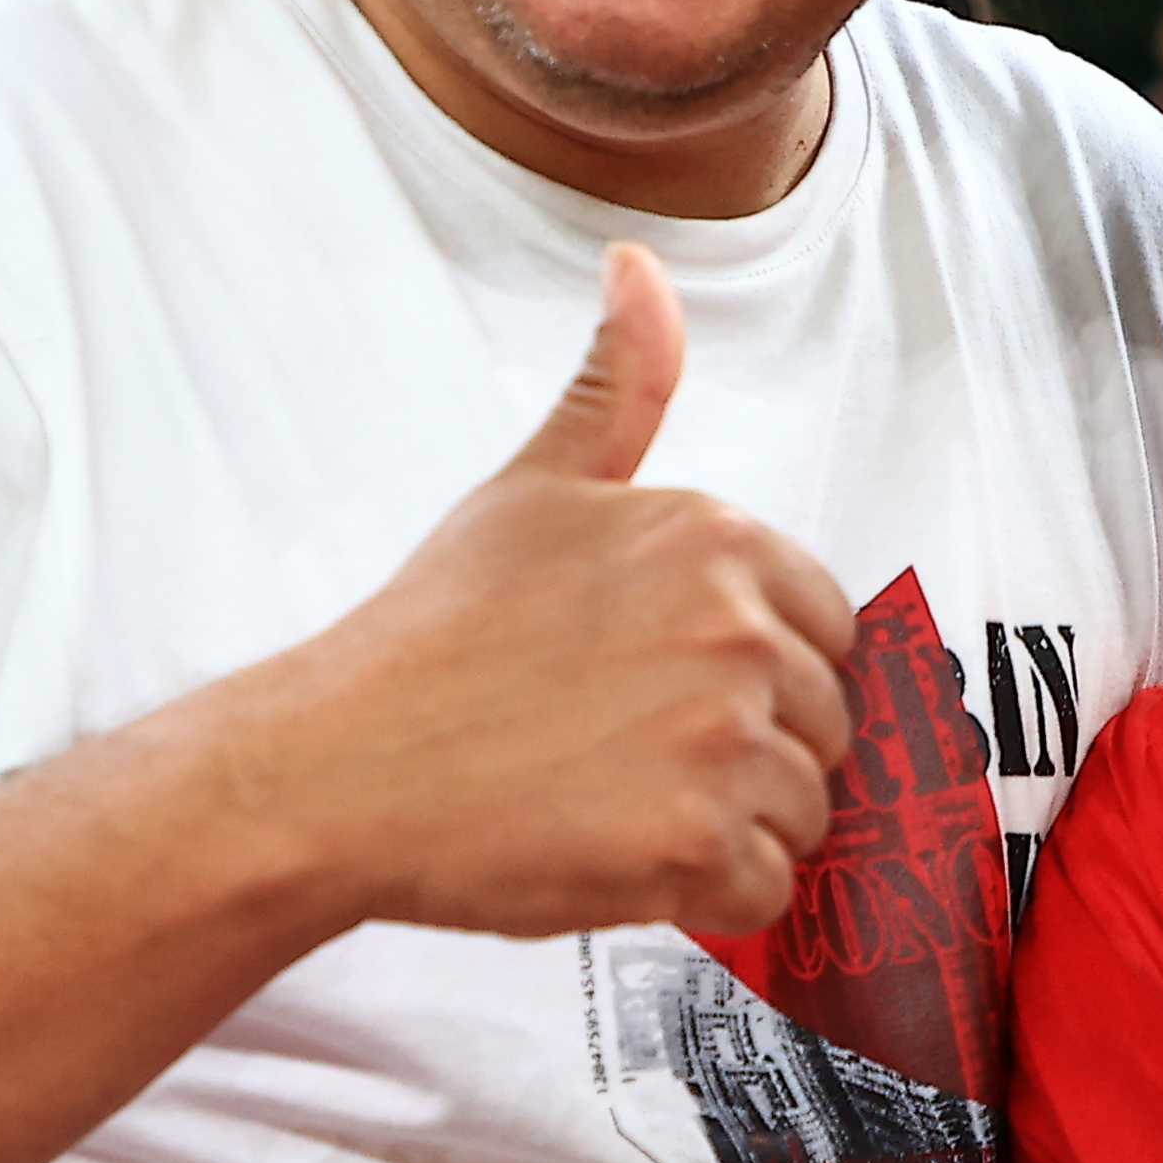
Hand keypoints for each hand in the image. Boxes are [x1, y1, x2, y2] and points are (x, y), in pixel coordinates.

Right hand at [248, 244, 858, 941]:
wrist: (337, 767)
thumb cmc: (432, 639)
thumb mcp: (534, 487)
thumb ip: (618, 386)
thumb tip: (641, 268)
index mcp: (719, 540)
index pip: (825, 629)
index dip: (754, 671)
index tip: (663, 686)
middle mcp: (740, 632)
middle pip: (824, 725)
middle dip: (746, 753)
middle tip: (625, 751)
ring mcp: (723, 740)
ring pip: (803, 811)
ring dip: (727, 826)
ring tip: (615, 800)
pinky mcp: (696, 843)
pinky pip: (768, 889)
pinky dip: (707, 894)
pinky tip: (621, 856)